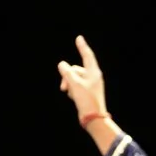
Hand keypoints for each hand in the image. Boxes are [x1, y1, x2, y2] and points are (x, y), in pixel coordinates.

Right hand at [55, 36, 120, 151]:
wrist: (93, 118)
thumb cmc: (86, 100)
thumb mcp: (74, 84)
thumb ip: (67, 72)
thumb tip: (62, 64)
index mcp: (94, 72)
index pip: (87, 55)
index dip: (82, 46)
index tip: (79, 38)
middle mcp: (93, 77)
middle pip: (75, 69)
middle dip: (67, 76)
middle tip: (64, 87)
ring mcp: (90, 84)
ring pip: (73, 78)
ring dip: (68, 84)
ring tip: (69, 93)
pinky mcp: (86, 92)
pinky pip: (75, 85)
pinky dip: (71, 90)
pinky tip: (72, 97)